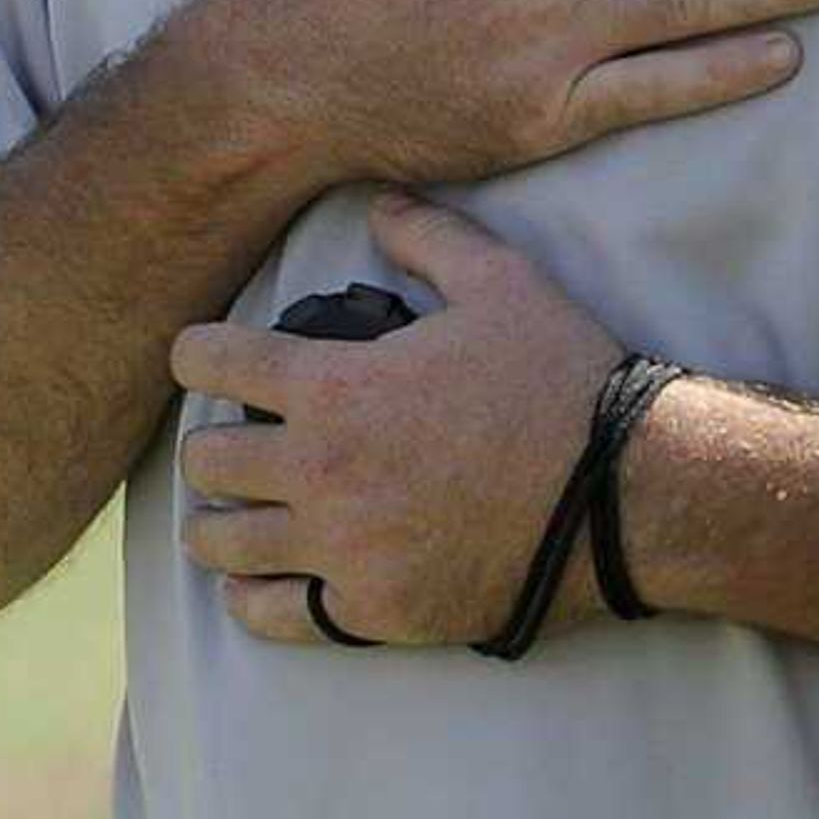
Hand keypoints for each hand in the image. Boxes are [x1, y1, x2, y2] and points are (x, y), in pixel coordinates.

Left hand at [173, 194, 645, 648]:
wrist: (622, 491)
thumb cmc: (560, 378)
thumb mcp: (503, 282)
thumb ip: (429, 236)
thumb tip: (379, 202)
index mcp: (336, 387)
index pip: (213, 364)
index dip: (197, 351)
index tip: (202, 354)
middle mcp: (319, 472)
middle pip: (203, 462)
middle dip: (210, 440)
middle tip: (235, 435)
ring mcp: (340, 549)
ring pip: (221, 545)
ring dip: (220, 522)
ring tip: (239, 510)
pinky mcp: (369, 610)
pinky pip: (271, 616)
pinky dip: (252, 596)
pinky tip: (264, 580)